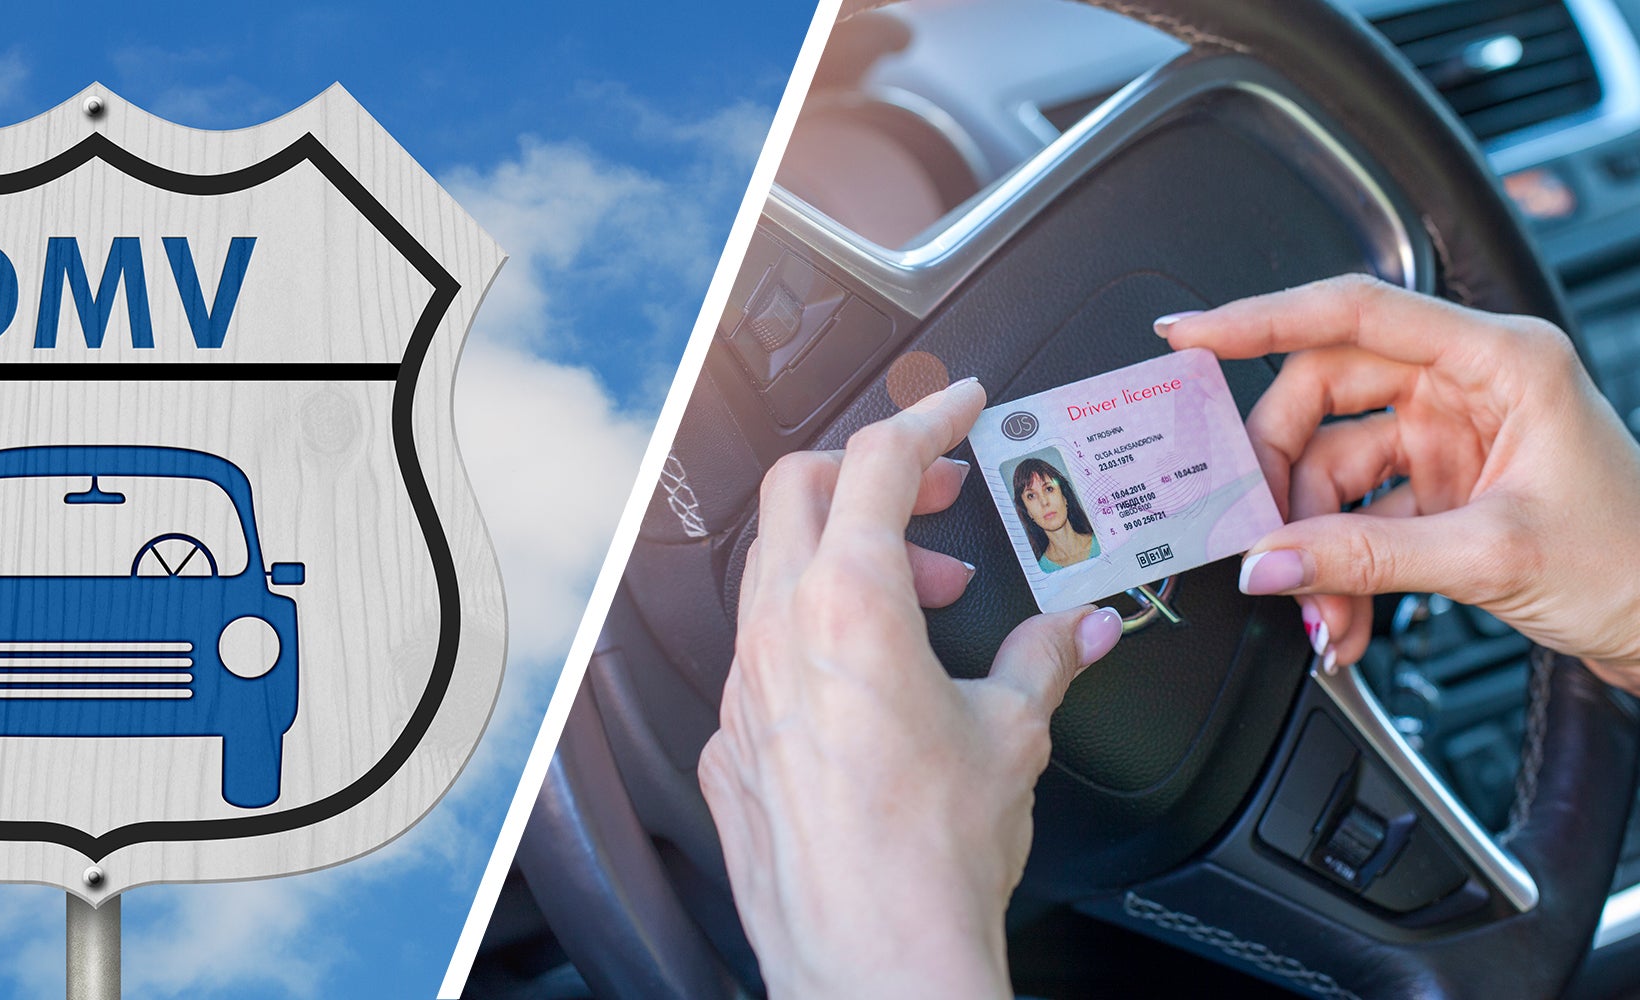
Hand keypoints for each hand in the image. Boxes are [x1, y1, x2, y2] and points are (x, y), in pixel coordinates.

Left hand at [697, 376, 1125, 998]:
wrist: (870, 959)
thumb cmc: (928, 859)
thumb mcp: (1012, 735)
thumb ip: (1045, 658)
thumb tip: (1078, 628)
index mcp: (849, 605)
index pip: (879, 462)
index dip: (927, 417)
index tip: (959, 405)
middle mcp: (778, 633)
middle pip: (801, 491)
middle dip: (873, 474)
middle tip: (937, 500)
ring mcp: (741, 688)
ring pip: (772, 571)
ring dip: (845, 558)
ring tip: (919, 601)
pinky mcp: (728, 743)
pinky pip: (759, 654)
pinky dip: (812, 635)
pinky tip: (864, 682)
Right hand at [1159, 274, 1639, 687]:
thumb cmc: (1634, 561)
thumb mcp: (1494, 556)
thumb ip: (1367, 557)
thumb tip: (1269, 560)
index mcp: (1500, 359)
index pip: (1357, 311)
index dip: (1261, 319)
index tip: (1190, 336)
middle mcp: (1467, 384)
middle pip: (1323, 395)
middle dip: (1283, 474)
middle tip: (1258, 533)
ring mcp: (1447, 435)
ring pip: (1330, 465)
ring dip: (1311, 543)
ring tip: (1321, 608)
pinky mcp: (1437, 486)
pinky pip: (1353, 514)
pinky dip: (1336, 566)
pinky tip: (1340, 613)